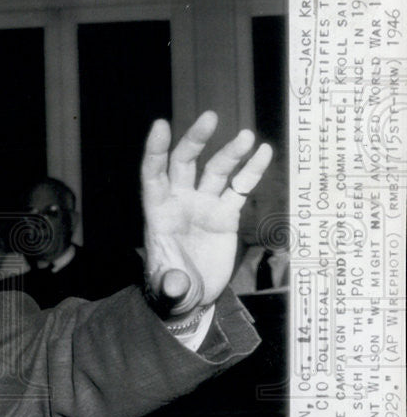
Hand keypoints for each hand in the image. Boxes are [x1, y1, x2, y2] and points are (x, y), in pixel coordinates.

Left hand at [141, 111, 272, 316]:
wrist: (191, 298)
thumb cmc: (171, 289)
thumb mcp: (169, 289)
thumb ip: (171, 284)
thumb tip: (176, 283)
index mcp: (158, 213)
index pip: (153, 175)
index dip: (155, 151)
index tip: (161, 126)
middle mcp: (179, 202)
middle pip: (184, 162)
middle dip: (195, 140)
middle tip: (210, 118)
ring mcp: (203, 205)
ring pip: (215, 170)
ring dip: (230, 152)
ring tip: (247, 136)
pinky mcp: (225, 215)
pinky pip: (239, 187)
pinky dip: (251, 170)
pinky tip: (263, 152)